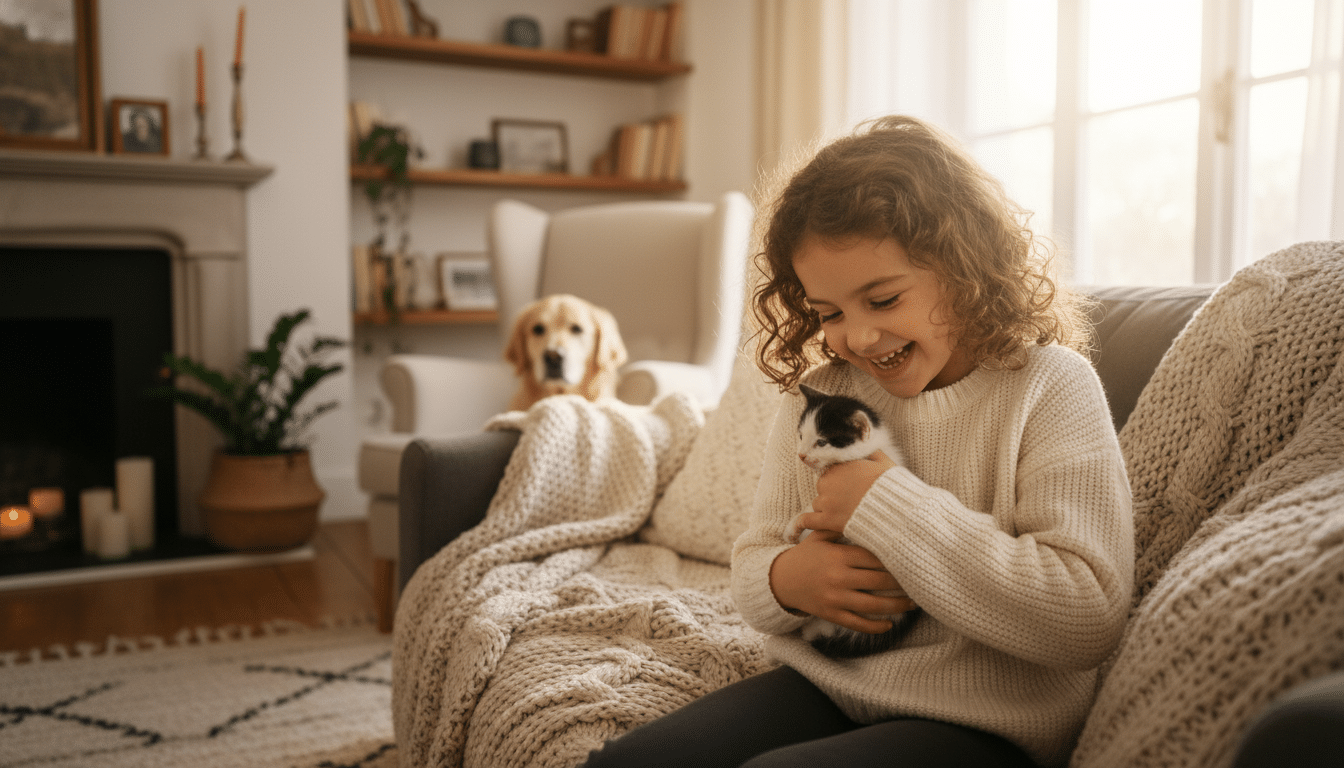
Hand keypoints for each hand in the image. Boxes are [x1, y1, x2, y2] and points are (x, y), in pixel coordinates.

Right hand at [769, 530, 915, 634]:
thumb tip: (866, 511)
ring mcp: (835, 598)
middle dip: (902, 583)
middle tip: (919, 581)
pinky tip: (889, 624)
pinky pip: (858, 623)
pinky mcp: (831, 614)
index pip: (874, 558)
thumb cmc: (805, 555)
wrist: (779, 580)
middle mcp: (838, 577)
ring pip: (873, 605)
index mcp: (838, 555)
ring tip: (911, 604)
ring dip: (896, 606)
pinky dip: (875, 626)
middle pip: (879, 581)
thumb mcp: (819, 537)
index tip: (911, 560)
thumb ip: (840, 526)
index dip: (895, 560)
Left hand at [794, 449, 895, 535]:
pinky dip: (799, 526)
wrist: (895, 511)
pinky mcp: (827, 520)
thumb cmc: (892, 487)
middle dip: (833, 493)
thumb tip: (867, 444)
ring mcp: (827, 501)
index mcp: (841, 466)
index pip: (832, 470)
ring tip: (846, 516)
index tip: (849, 486)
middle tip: (851, 502)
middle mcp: (829, 481)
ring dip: (827, 509)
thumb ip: (872, 452)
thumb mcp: (884, 462)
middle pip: (823, 486)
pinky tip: (794, 532)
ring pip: (818, 504)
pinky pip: (806, 521)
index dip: (840, 479)